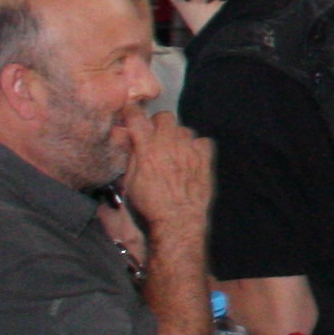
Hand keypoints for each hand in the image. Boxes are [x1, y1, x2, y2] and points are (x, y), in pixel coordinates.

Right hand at [120, 110, 210, 234]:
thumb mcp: (128, 182)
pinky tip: (190, 159)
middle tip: (154, 137)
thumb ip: (130, 156)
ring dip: (176, 137)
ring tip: (172, 152)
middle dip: (157, 124)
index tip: (130, 115)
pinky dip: (195, 147)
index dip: (132, 113)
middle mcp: (169, 144)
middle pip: (164, 117)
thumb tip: (127, 138)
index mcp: (146, 149)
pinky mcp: (205, 159)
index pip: (137, 118)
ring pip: (184, 129)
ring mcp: (190, 150)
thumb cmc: (148, 206)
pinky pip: (202, 142)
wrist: (177, 221)